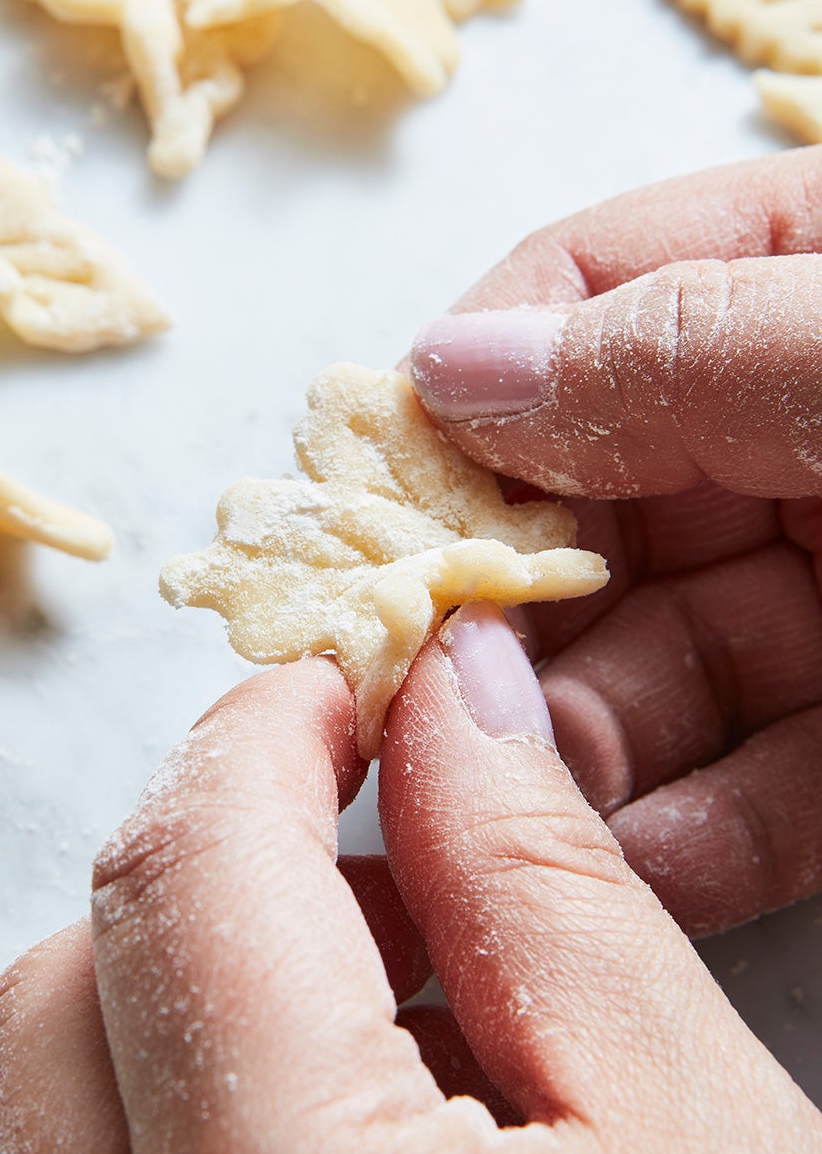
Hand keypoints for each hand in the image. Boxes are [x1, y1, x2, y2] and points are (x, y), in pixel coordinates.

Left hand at [0, 627, 821, 1153]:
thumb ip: (539, 881)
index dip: (263, 731)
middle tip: (386, 851)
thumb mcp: (690, 1134)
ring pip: (57, 1108)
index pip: (186, 866)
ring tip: (411, 1006)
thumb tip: (451, 694)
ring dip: (196, 995)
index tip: (348, 683)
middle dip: (209, 865)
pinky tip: (372, 1137)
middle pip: (68, 979)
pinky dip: (196, 1128)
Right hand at [409, 145, 821, 936]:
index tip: (374, 513)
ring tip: (482, 822)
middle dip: (501, 610)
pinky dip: (693, 835)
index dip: (466, 401)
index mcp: (800, 276)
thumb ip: (680, 349)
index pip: (583, 302)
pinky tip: (614, 877)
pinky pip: (771, 779)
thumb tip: (442, 368)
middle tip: (404, 702)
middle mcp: (801, 419)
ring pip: (663, 660)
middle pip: (597, 505)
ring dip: (566, 746)